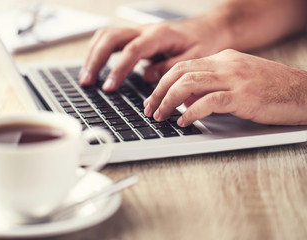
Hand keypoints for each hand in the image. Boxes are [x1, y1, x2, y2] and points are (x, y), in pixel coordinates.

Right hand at [79, 16, 230, 91]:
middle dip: (95, 60)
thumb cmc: (203, 43)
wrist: (208, 29)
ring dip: (92, 55)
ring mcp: (138, 32)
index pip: (132, 50)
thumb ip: (171, 67)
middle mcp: (145, 30)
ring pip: (106, 36)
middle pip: (110, 38)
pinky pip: (111, 40)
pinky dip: (98, 52)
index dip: (118, 69)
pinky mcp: (136, 37)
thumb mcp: (195, 58)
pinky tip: (94, 67)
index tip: (109, 87)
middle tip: (87, 82)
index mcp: (160, 35)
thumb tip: (148, 77)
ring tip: (86, 78)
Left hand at [144, 49, 306, 125]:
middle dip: (159, 92)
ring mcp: (235, 79)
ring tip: (161, 116)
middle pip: (180, 73)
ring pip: (189, 84)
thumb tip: (185, 100)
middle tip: (149, 109)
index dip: (162, 83)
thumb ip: (211, 86)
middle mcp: (226, 65)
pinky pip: (209, 101)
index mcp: (223, 59)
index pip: (182, 66)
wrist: (304, 92)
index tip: (152, 98)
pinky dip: (191, 112)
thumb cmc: (271, 90)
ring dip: (169, 102)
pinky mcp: (243, 96)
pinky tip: (183, 122)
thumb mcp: (237, 81)